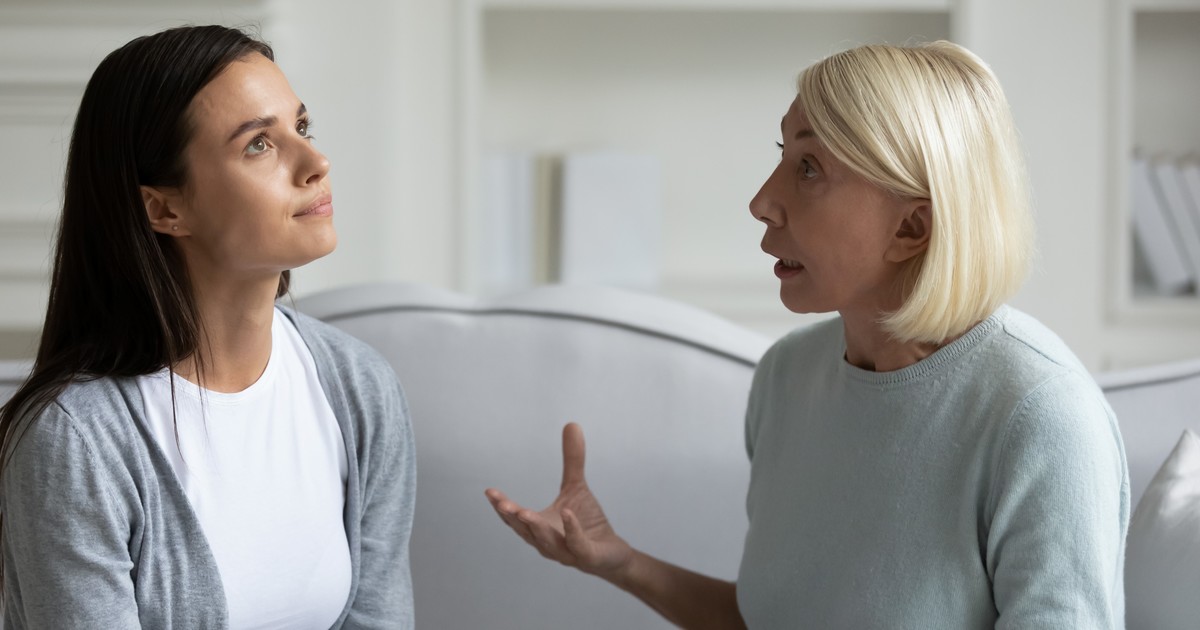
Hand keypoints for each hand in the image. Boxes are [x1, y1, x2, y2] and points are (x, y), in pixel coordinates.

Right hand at [485, 422, 633, 580]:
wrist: (611, 552)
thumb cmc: (586, 522)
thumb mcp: (576, 486)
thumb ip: (572, 460)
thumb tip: (572, 423)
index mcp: (538, 527)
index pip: (515, 518)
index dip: (501, 506)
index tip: (489, 491)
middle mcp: (547, 543)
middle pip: (525, 531)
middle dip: (512, 517)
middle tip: (501, 503)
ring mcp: (566, 552)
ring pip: (547, 541)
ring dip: (535, 527)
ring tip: (524, 512)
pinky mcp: (587, 556)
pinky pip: (577, 544)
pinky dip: (571, 530)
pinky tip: (567, 513)